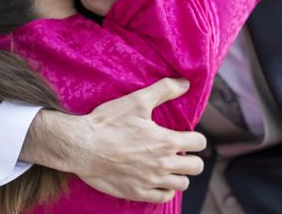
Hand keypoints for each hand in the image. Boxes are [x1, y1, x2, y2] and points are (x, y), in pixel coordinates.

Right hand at [21, 78, 206, 202]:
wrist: (82, 145)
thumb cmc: (108, 122)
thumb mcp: (137, 101)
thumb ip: (164, 90)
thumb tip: (185, 83)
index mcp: (166, 141)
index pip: (199, 143)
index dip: (195, 137)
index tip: (186, 135)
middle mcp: (162, 164)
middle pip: (196, 166)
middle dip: (192, 157)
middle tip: (179, 150)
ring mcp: (150, 181)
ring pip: (182, 184)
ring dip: (180, 174)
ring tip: (169, 164)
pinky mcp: (137, 192)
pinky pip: (163, 198)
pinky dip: (166, 190)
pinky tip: (158, 179)